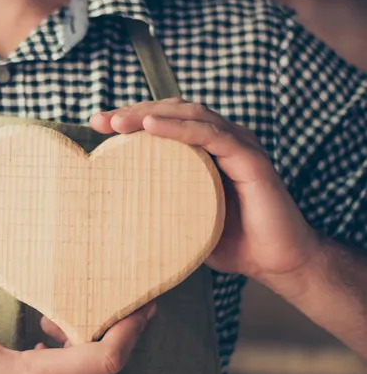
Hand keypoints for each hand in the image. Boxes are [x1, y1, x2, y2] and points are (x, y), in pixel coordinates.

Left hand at [89, 98, 320, 286]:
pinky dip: (178, 129)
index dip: (130, 119)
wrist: (276, 262)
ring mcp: (237, 144)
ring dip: (151, 115)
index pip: (164, 122)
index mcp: (205, 149)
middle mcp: (222, 139)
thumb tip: (112, 210)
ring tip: (118, 122)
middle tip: (100, 120)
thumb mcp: (183, 217)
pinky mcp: (250, 157)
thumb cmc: (231, 241)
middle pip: (173, 111)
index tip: (96, 125)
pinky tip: (151, 128)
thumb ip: (158, 204)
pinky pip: (210, 135)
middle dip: (134, 112)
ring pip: (189, 115)